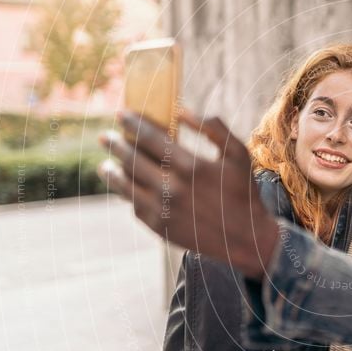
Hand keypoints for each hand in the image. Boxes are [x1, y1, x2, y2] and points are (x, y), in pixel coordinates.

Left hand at [97, 110, 278, 278]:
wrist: (246, 239)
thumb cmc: (243, 193)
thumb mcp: (239, 155)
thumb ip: (214, 128)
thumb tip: (182, 111)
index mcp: (190, 166)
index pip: (150, 137)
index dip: (132, 124)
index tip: (122, 114)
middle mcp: (172, 187)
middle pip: (132, 159)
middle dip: (115, 144)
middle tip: (105, 137)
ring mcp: (162, 209)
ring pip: (126, 184)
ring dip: (113, 171)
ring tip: (106, 165)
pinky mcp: (159, 227)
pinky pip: (135, 205)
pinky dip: (129, 195)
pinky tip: (128, 188)